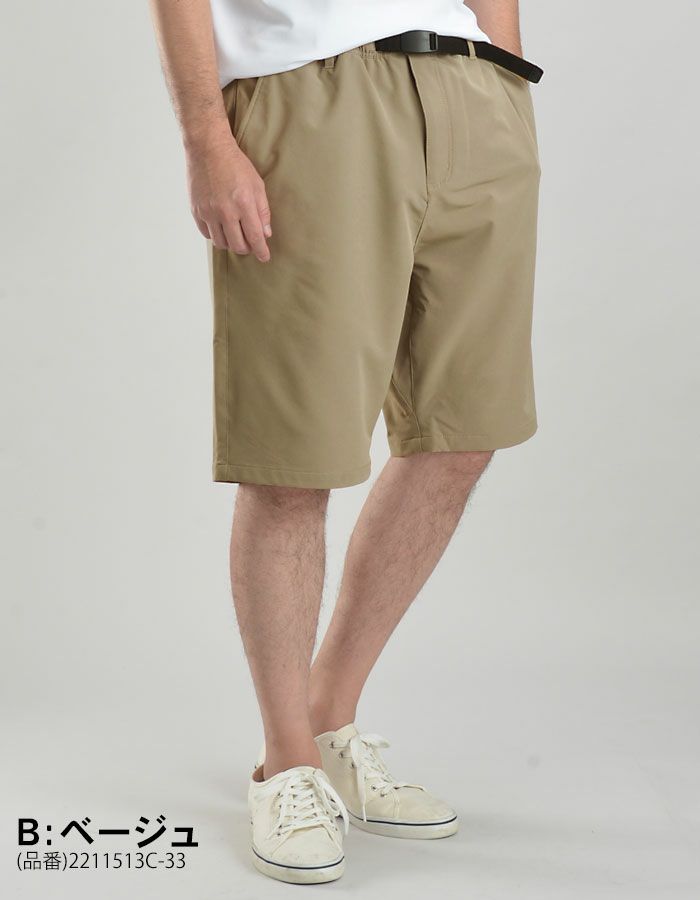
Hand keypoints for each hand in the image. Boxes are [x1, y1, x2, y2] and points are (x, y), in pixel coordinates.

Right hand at [187, 134, 271, 261]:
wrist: (208, 149)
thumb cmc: (235, 165)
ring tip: (235, 234)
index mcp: (244, 204)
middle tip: (250, 244)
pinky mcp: (196, 210)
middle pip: (237, 245)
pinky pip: (206, 234)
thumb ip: (263, 211)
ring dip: (230, 243)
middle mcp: (225, 211)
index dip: (261, 251)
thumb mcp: (257, 185)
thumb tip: (265, 234)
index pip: (255, 237)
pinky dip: (216, 235)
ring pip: (221, 243)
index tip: (264, 257)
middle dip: (247, 248)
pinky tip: (221, 227)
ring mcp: (208, 212)